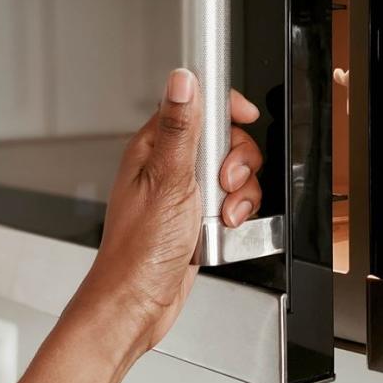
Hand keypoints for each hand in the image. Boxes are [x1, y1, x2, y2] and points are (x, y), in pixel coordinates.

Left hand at [70, 69, 262, 353]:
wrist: (138, 303)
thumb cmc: (139, 250)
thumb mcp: (166, 180)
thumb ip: (179, 128)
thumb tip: (182, 79)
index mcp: (152, 149)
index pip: (194, 106)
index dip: (224, 107)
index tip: (245, 116)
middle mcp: (167, 168)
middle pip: (222, 140)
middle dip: (237, 161)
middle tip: (224, 183)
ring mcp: (182, 195)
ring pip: (231, 175)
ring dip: (239, 194)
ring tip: (222, 214)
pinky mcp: (196, 220)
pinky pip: (230, 204)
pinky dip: (235, 216)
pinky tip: (223, 230)